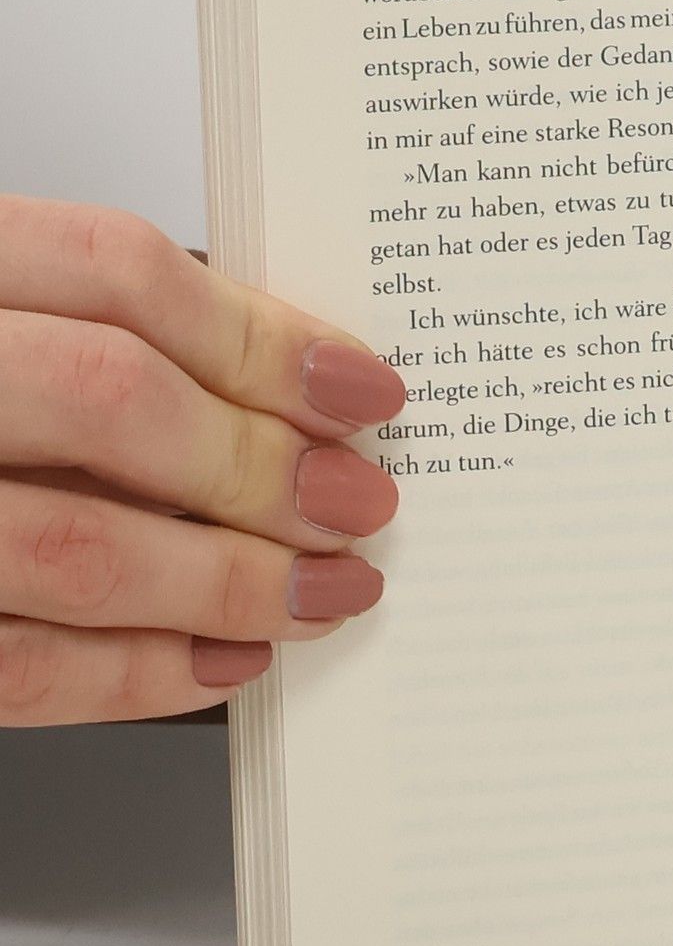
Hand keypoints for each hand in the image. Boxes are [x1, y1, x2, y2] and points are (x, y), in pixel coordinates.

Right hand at [0, 196, 404, 723]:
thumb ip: (83, 330)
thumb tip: (283, 386)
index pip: (114, 269)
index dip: (263, 333)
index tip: (364, 390)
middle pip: (111, 401)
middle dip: (263, 466)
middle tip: (360, 504)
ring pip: (73, 547)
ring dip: (228, 583)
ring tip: (323, 593)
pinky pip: (13, 668)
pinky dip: (135, 676)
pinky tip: (219, 662)